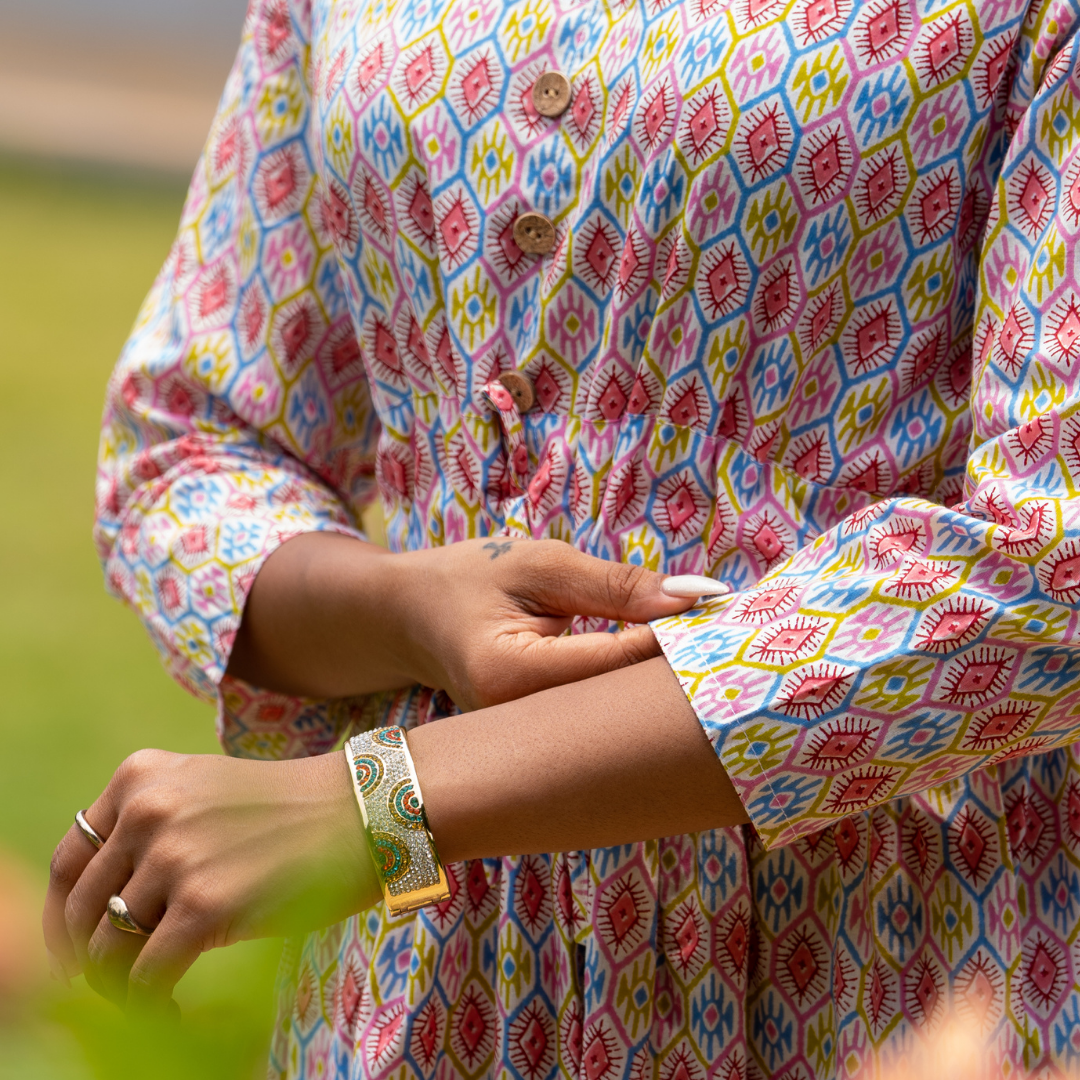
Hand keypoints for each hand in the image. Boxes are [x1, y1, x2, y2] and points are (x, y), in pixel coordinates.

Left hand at [43, 748, 377, 1009]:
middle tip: (117, 986)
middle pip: (82, 909)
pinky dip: (150, 1007)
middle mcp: (147, 809)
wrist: (367, 809)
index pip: (70, 858)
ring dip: (120, 988)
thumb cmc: (294, 809)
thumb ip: (152, 826)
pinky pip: (144, 979)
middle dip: (90, 959)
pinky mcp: (205, 905)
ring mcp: (175, 856)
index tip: (77, 948)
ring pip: (106, 950)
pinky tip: (176, 1012)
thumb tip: (101, 908)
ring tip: (152, 997)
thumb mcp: (206, 791)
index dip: (64, 915)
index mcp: (141, 775)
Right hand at [389, 538, 708, 709]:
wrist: (410, 616)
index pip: (615, 664)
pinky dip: (626, 691)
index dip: (670, 639)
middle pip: (619, 705)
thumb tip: (693, 596)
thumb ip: (615, 584)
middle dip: (670, 670)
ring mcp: (526, 737)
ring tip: (689, 647)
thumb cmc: (470, 576)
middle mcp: (518, 721)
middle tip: (715, 634)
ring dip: (651, 681)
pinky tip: (652, 668)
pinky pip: (595, 717)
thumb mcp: (540, 563)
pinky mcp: (537, 737)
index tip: (716, 615)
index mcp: (511, 675)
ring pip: (611, 716)